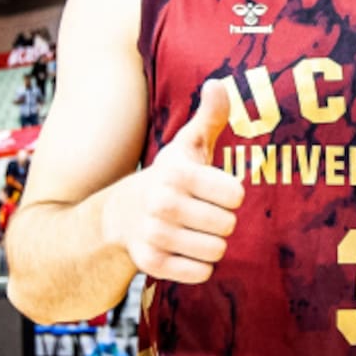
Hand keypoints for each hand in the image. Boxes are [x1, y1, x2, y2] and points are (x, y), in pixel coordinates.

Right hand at [102, 80, 243, 283]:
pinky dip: (199, 266)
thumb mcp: (186, 146)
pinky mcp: (150, 264)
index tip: (214, 190)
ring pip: (216, 251)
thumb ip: (208, 116)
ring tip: (194, 231)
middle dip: (222, 221)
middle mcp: (162, 204)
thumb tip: (218, 82)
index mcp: (176, 173)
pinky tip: (185, 250)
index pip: (235, 195)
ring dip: (212, 244)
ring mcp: (154, 235)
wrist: (120, 215)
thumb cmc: (167, 178)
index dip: (230, 194)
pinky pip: (200, 273)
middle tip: (203, 213)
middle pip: (228, 225)